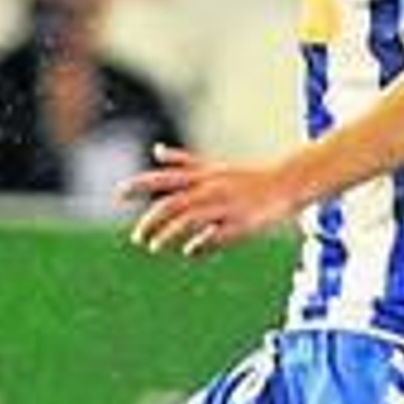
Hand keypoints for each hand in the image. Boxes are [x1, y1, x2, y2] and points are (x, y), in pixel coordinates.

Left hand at [121, 145, 293, 256]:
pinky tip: (190, 251)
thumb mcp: (213, 166)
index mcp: (202, 177)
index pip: (164, 179)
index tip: (118, 193)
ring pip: (190, 220)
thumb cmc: (247, 177)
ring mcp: (225, 207)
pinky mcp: (241, 223)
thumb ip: (183, 162)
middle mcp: (210, 190)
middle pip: (173, 204)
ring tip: (154, 247)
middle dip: (151, 221)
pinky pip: (216, 236)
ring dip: (169, 234)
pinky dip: (200, 244)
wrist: (286, 183)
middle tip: (137, 238)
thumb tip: (157, 152)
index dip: (140, 185)